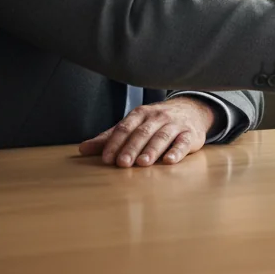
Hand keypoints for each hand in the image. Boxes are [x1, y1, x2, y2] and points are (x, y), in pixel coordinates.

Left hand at [79, 97, 215, 166]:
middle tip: (122, 163)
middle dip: (132, 148)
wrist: (192, 110)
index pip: (125, 127)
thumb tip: (82, 149)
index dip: (115, 143)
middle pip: (143, 132)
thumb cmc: (156, 122)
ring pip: (162, 136)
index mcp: (141, 114)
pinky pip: (183, 142)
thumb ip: (110, 138)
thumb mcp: (134, 125)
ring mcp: (175, 124)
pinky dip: (177, 151)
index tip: (106, 159)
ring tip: (143, 163)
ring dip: (152, 149)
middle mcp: (158, 116)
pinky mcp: (191, 134)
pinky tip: (169, 161)